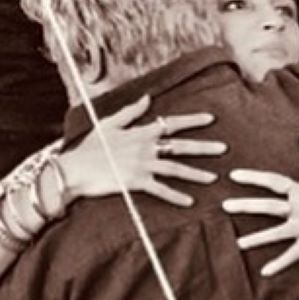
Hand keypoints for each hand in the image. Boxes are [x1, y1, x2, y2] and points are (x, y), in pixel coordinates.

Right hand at [61, 94, 225, 206]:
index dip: (192, 120)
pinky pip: (160, 190)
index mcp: (139, 132)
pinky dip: (175, 196)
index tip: (211, 118)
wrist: (74, 169)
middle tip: (224, 149)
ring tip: (214, 179)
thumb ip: (130, 112)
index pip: (171, 123)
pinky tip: (190, 202)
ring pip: (175, 169)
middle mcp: (144, 147)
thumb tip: (147, 98)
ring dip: (196, 174)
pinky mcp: (136, 182)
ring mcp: (141, 165)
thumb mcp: (108, 124)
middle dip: (204, 147)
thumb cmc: (89, 148)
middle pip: (180, 146)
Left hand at [222, 133, 298, 275]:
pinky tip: (265, 271)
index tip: (234, 176)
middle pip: (269, 206)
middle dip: (246, 206)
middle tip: (225, 206)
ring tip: (239, 243)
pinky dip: (280, 264)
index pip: (274, 181)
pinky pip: (293, 255)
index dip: (254, 177)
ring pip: (277, 233)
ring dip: (257, 238)